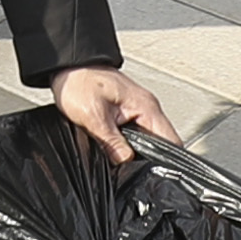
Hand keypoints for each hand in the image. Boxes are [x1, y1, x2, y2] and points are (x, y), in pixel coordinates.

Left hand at [52, 65, 176, 164]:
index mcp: (146, 106)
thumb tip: (125, 161)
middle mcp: (147, 107)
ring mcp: (138, 110)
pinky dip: (130, 143)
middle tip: (135, 170)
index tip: (156, 173)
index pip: (172, 140)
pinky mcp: (127, 112)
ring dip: (139, 151)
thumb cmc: (79, 82)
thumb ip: (111, 141)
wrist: (68, 67)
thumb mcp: (93, 116)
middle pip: (162, 141)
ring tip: (126, 161)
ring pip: (149, 138)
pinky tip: (119, 150)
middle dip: (151, 158)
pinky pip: (137, 133)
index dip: (168, 159)